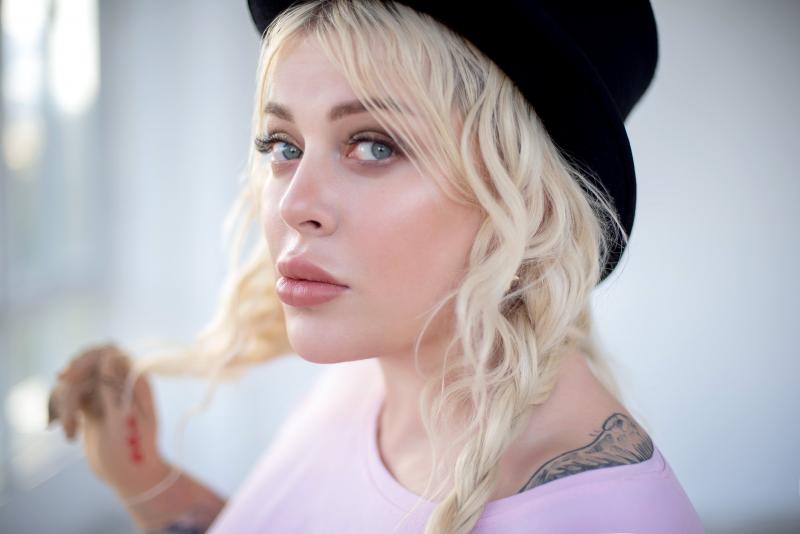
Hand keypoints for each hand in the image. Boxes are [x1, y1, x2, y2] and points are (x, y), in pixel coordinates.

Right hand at [48, 342, 170, 498]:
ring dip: (67, 404)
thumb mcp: (124, 419)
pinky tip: (69, 434)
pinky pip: (72, 397)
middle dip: (73, 375)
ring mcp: (105, 395)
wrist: (131, 477)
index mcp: (136, 382)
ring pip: (76, 383)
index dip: (88, 357)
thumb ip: (114, 387)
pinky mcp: (92, 407)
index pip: (111, 352)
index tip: (69, 374)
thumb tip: (109, 355)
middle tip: (61, 383)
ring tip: (71, 433)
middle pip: (90, 363)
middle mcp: (121, 384)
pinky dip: (65, 413)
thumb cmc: (135, 451)